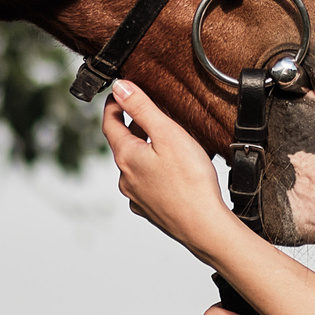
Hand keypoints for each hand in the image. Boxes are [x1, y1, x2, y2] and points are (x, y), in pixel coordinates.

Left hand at [102, 79, 245, 258]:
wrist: (204, 226)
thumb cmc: (190, 181)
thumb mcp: (167, 133)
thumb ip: (142, 108)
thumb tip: (120, 88)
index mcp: (126, 157)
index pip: (110, 124)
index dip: (113, 105)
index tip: (119, 93)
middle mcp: (126, 179)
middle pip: (123, 145)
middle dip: (132, 126)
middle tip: (145, 112)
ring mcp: (137, 196)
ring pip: (135, 166)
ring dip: (143, 150)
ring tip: (162, 140)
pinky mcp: (151, 210)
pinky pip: (146, 184)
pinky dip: (153, 171)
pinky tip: (170, 171)